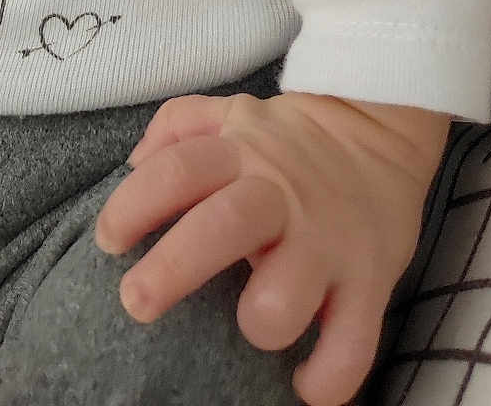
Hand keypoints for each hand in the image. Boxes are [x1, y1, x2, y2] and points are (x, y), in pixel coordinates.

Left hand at [94, 90, 447, 405]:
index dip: (134, 204)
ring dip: (261, 319)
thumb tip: (132, 164)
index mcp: (242, 154)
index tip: (109, 241)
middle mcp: (282, 195)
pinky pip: (353, 342)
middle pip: (223, 225)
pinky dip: (327, 377)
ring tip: (247, 329)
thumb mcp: (232, 112)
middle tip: (136, 302)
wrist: (381, 130)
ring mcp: (327, 240)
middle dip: (173, 268)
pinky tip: (303, 385)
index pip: (177, 170)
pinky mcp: (370, 281)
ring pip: (289, 291)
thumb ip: (178, 126)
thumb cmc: (288, 140)